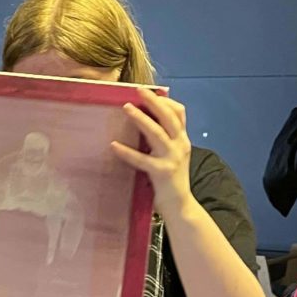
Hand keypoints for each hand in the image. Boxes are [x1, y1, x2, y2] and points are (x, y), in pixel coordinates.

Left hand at [111, 93, 193, 216]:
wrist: (180, 206)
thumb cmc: (171, 180)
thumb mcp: (171, 155)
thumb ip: (162, 140)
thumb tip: (143, 123)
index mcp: (182, 140)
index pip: (180, 113)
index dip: (166, 101)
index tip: (151, 93)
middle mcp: (180, 146)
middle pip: (169, 117)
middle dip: (154, 102)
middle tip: (138, 90)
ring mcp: (172, 159)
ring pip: (157, 133)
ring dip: (141, 119)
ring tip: (126, 108)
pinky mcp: (162, 172)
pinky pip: (142, 159)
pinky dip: (127, 152)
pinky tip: (114, 146)